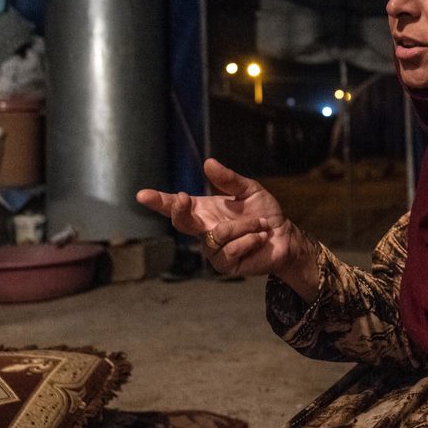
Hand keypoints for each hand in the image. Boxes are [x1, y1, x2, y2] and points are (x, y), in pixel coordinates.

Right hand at [136, 159, 319, 297]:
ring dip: (242, 226)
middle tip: (184, 198)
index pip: (176, 206)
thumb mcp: (249, 190)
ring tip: (260, 224)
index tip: (142, 195)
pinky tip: (260, 238)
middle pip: (181, 223)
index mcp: (204, 211)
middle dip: (179, 210)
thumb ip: (228, 179)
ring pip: (216, 236)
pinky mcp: (225, 265)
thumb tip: (208, 162)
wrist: (285, 237)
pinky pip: (231, 250)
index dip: (158, 201)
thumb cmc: (264, 213)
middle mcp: (204, 230)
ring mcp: (213, 250)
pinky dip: (249, 240)